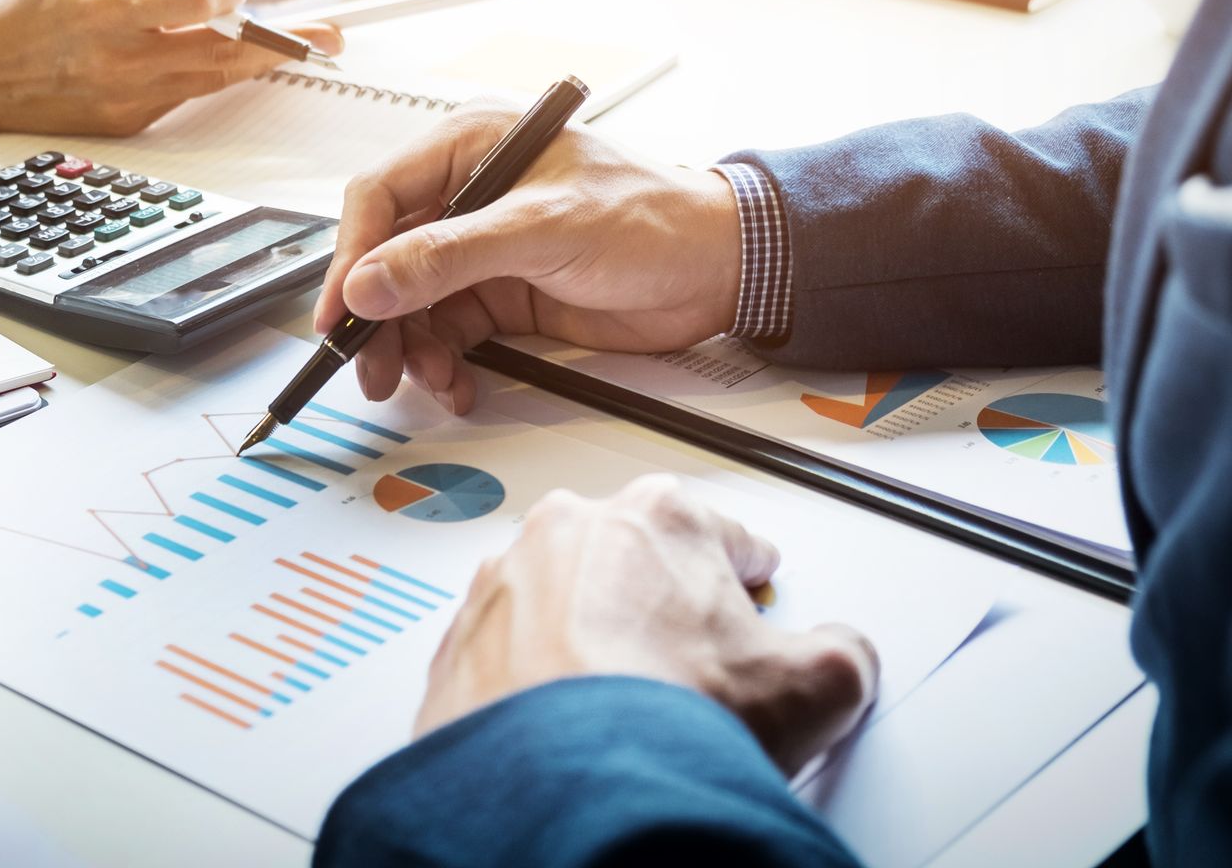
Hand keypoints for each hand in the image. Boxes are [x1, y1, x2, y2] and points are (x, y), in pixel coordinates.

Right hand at [0, 0, 344, 136]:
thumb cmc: (25, 23)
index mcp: (106, 10)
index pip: (182, 1)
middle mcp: (122, 58)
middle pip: (216, 51)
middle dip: (280, 43)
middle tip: (330, 35)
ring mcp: (129, 97)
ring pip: (212, 79)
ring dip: (263, 64)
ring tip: (311, 50)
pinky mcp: (130, 122)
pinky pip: (187, 96)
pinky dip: (216, 78)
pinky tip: (246, 66)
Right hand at [313, 101, 743, 412]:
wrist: (720, 268)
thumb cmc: (652, 217)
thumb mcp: (543, 230)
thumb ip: (449, 257)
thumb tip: (370, 282)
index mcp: (470, 146)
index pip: (379, 199)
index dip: (350, 258)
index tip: (340, 313)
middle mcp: (468, 194)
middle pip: (386, 258)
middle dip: (378, 317)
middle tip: (373, 368)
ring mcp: (483, 248)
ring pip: (412, 303)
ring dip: (411, 348)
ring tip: (429, 380)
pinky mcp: (503, 293)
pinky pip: (448, 331)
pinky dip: (445, 362)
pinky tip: (457, 383)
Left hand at [417, 477, 878, 776]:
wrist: (565, 788)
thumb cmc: (666, 722)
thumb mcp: (814, 686)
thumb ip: (842, 652)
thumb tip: (840, 655)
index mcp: (660, 515)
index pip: (729, 538)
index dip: (750, 582)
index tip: (751, 598)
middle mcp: (571, 528)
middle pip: (640, 564)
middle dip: (664, 608)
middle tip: (690, 671)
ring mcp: (506, 579)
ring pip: (566, 600)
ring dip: (591, 637)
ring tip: (624, 703)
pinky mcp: (460, 637)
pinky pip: (511, 649)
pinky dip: (535, 677)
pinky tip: (568, 721)